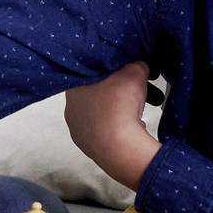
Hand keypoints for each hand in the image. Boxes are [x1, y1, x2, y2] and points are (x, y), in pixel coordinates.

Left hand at [63, 63, 159, 190]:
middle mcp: (71, 108)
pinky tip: (133, 130)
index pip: (94, 74)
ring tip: (141, 113)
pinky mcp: (88, 147)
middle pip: (100, 95)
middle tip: (140, 94)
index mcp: (75, 86)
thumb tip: (140, 66)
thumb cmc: (120, 103)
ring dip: (122, 112)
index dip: (115, 73)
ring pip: (103, 115)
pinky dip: (119, 130)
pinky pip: (105, 134)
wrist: (118, 145)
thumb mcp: (134, 72)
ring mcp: (78, 130)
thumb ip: (136, 65)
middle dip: (121, 93)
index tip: (130, 76)